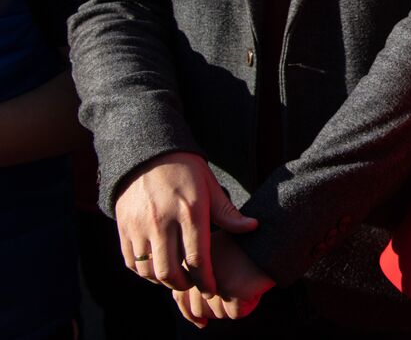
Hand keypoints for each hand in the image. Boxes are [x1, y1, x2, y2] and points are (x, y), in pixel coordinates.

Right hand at [114, 151, 257, 291]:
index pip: (198, 258)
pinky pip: (131, 263)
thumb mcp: (210, 187)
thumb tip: (253, 228)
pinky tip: (157, 268)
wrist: (148, 154)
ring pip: (149, 271)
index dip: (206, 280)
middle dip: (185, 285)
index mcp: (189, 212)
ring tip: (177, 277)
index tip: (212, 290)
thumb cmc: (186, 171)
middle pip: (170, 271)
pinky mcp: (123, 228)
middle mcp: (162, 221)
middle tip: (194, 285)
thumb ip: (228, 214)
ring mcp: (139, 226)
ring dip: (164, 281)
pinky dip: (144, 272)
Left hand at [170, 231, 273, 325]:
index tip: (201, 322)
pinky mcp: (233, 288)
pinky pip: (236, 313)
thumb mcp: (220, 256)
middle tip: (236, 295)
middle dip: (216, 310)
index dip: (191, 313)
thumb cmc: (249, 245)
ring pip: (218, 314)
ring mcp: (215, 279)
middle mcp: (199, 270)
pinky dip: (248, 306)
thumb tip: (198, 321)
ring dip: (235, 307)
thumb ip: (203, 281)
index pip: (181, 297)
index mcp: (192, 260)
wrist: (273, 232)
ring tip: (248, 287)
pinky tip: (256, 290)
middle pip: (198, 309)